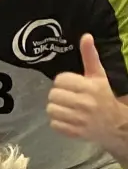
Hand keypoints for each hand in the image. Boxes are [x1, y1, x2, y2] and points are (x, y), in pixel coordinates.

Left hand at [49, 34, 127, 159]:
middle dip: (59, 96)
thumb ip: (90, 56)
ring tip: (68, 109)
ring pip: (51, 109)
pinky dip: (59, 122)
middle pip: (53, 95)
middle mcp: (86, 103)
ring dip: (57, 109)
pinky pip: (54, 124)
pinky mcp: (76, 133)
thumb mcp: (98, 75)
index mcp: (91, 87)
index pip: (60, 80)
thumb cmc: (103, 96)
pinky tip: (70, 120)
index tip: (72, 86)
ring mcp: (81, 120)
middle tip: (69, 98)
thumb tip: (86, 35)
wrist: (116, 124)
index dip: (63, 82)